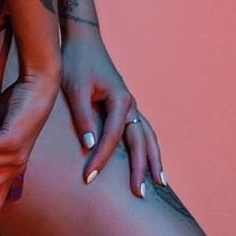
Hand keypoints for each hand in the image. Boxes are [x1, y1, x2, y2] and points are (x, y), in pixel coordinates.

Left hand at [61, 29, 165, 197]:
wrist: (83, 40)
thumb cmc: (77, 63)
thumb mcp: (75, 89)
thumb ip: (83, 117)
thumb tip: (90, 147)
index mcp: (120, 99)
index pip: (112, 137)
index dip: (101, 159)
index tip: (89, 178)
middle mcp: (130, 104)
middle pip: (140, 141)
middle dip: (141, 168)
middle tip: (140, 195)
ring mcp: (131, 105)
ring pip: (148, 136)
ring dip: (153, 159)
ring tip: (160, 183)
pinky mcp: (126, 106)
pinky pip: (142, 130)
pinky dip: (148, 147)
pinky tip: (150, 159)